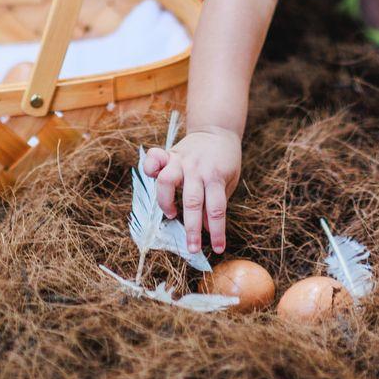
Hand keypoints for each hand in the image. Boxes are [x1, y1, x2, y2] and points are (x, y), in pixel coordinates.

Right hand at [143, 127, 241, 254]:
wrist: (217, 130)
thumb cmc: (225, 161)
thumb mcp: (228, 182)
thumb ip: (216, 203)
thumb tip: (204, 228)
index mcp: (216, 176)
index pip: (216, 209)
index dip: (217, 231)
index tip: (218, 249)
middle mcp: (197, 169)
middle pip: (192, 201)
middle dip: (191, 229)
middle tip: (192, 248)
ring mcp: (182, 160)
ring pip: (167, 181)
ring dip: (166, 202)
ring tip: (172, 214)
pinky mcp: (170, 154)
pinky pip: (154, 158)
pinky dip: (149, 166)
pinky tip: (151, 177)